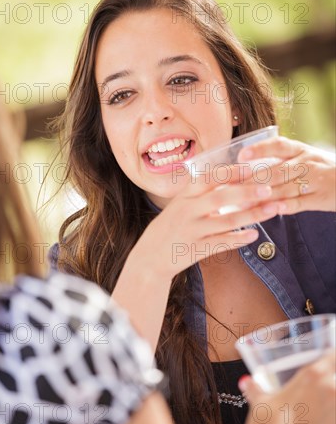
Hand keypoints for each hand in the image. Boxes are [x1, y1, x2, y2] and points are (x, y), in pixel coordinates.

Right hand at [130, 168, 282, 279]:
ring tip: (273, 209)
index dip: (230, 172)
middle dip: (245, 192)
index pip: (208, 178)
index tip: (252, 167)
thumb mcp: (181, 204)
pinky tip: (254, 234)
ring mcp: (191, 231)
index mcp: (185, 195)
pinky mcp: (195, 249)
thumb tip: (232, 176)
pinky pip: (220, 243)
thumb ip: (202, 192)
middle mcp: (187, 211)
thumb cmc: (171, 226)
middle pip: (219, 198)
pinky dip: (238, 239)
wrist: (151, 256)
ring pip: (225, 221)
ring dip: (251, 215)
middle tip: (268, 188)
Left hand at [238, 136, 335, 213]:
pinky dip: (285, 206)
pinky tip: (271, 209)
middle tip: (231, 186)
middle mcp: (307, 163)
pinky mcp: (320, 198)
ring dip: (263, 196)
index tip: (241, 155)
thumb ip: (279, 160)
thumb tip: (243, 166)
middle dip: (252, 179)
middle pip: (277, 171)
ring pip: (285, 188)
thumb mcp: (303, 157)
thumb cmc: (320, 170)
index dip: (259, 149)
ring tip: (243, 202)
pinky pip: (299, 203)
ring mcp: (314, 180)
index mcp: (300, 150)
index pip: (278, 145)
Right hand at [239, 352, 335, 423]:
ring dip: (332, 400)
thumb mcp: (259, 403)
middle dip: (330, 379)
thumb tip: (248, 383)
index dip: (331, 356)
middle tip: (317, 388)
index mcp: (313, 376)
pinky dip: (332, 420)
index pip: (333, 355)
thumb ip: (255, 389)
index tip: (326, 359)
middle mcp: (331, 391)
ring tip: (317, 409)